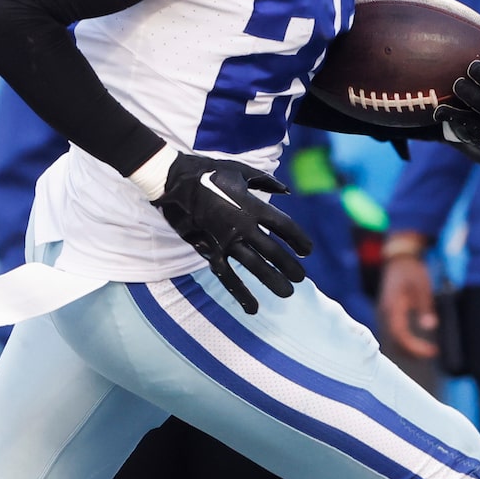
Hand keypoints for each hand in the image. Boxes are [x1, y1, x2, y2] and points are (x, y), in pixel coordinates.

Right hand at [149, 152, 315, 312]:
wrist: (173, 181)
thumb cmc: (208, 172)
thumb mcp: (240, 171)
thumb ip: (265, 182)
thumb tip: (286, 191)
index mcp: (251, 205)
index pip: (284, 225)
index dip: (298, 239)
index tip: (307, 251)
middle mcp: (241, 226)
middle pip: (272, 250)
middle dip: (289, 266)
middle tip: (301, 278)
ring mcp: (224, 240)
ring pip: (254, 266)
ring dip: (272, 281)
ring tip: (287, 293)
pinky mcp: (208, 250)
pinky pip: (227, 276)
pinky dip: (240, 293)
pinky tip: (252, 307)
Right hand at [377, 247, 438, 358]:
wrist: (398, 258)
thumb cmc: (411, 270)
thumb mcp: (422, 286)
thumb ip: (425, 306)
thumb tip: (430, 326)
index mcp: (392, 307)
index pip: (400, 334)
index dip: (414, 346)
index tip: (431, 351)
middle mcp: (385, 313)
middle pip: (395, 341)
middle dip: (412, 351)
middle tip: (432, 352)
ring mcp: (385, 314)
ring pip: (393, 339)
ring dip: (409, 348)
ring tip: (428, 350)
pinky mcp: (388, 314)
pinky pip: (394, 333)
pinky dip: (405, 341)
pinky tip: (417, 343)